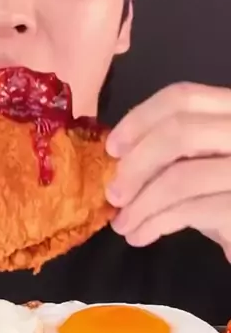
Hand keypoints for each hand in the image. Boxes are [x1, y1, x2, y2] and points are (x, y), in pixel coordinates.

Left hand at [105, 82, 230, 260]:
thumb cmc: (223, 197)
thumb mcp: (198, 163)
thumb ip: (168, 152)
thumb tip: (115, 158)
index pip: (182, 97)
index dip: (139, 120)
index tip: (112, 149)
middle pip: (179, 132)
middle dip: (136, 165)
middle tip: (113, 194)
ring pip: (181, 177)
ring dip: (140, 204)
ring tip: (122, 224)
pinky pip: (190, 211)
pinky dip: (155, 224)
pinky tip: (140, 235)